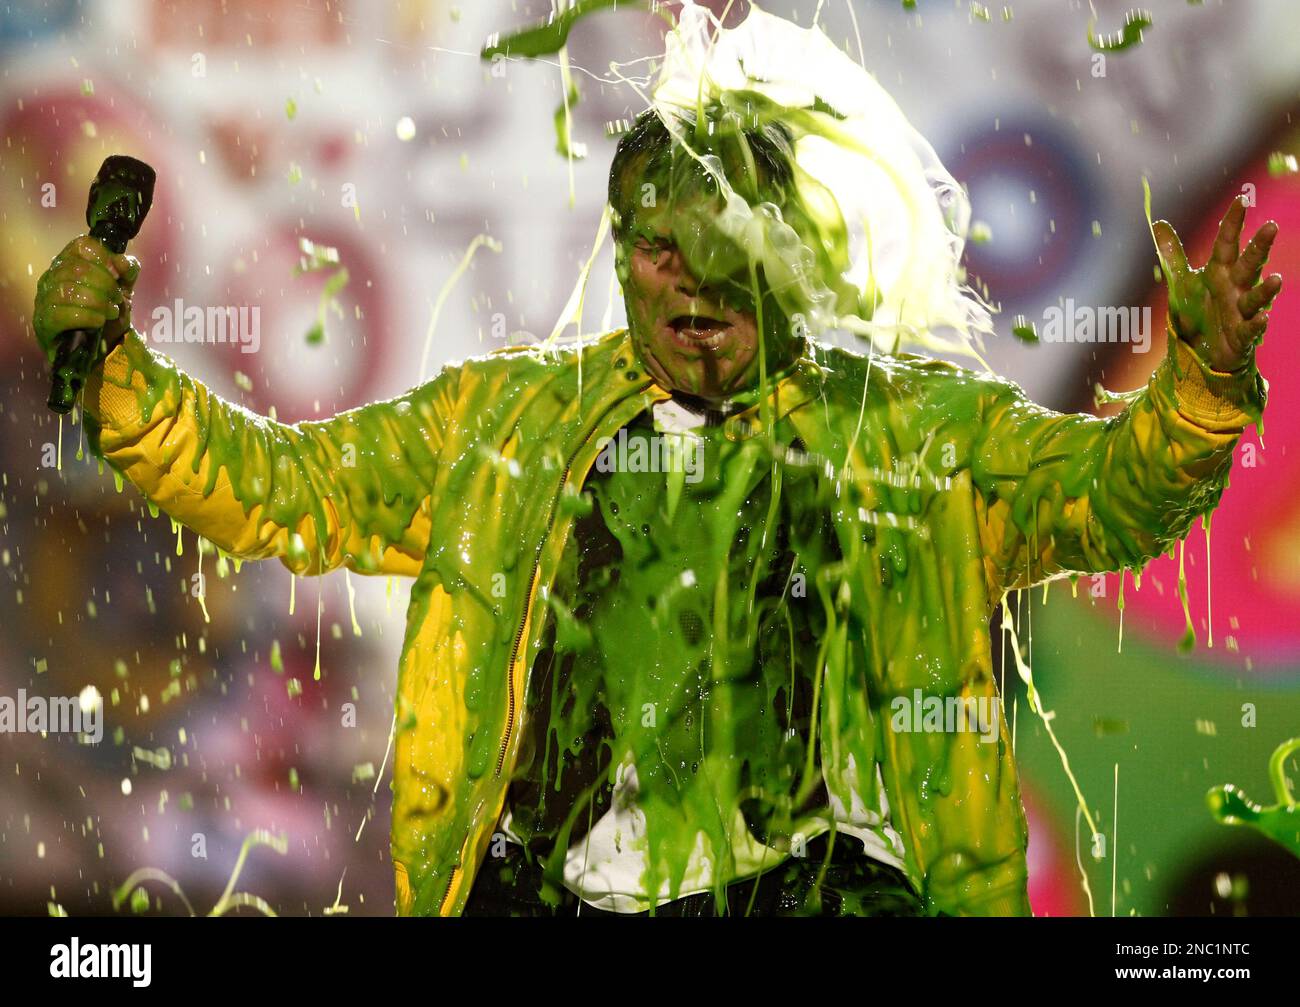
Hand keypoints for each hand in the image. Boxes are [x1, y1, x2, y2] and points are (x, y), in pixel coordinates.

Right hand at [33, 234, 140, 362]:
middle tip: (116, 298)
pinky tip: (99, 322)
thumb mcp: (123, 288)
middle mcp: (52, 276)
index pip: (82, 245)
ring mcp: (44, 298)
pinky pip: (63, 314)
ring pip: (70, 291)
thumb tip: (122, 261)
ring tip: (110, 311)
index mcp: (70, 262)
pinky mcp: (43, 322)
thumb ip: (127, 270)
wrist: (101, 348)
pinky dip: (88, 318)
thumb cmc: (107, 312)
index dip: (104, 257)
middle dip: (106, 285)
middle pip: (79, 269)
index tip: (117, 273)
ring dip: (98, 302)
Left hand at [1151, 196, 1281, 371]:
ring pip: (1256, 297)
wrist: (1201, 350)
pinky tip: (1264, 319)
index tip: (1241, 199)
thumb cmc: (1198, 310)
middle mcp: (1234, 288)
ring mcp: (1240, 311)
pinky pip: (1250, 329)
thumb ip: (1173, 253)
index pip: (1227, 242)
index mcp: (1220, 272)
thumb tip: (1157, 223)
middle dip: (1260, 247)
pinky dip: (1257, 325)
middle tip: (1271, 226)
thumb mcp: (1182, 280)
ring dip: (1266, 289)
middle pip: (1248, 264)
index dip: (1233, 222)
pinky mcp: (1241, 336)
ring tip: (1277, 279)